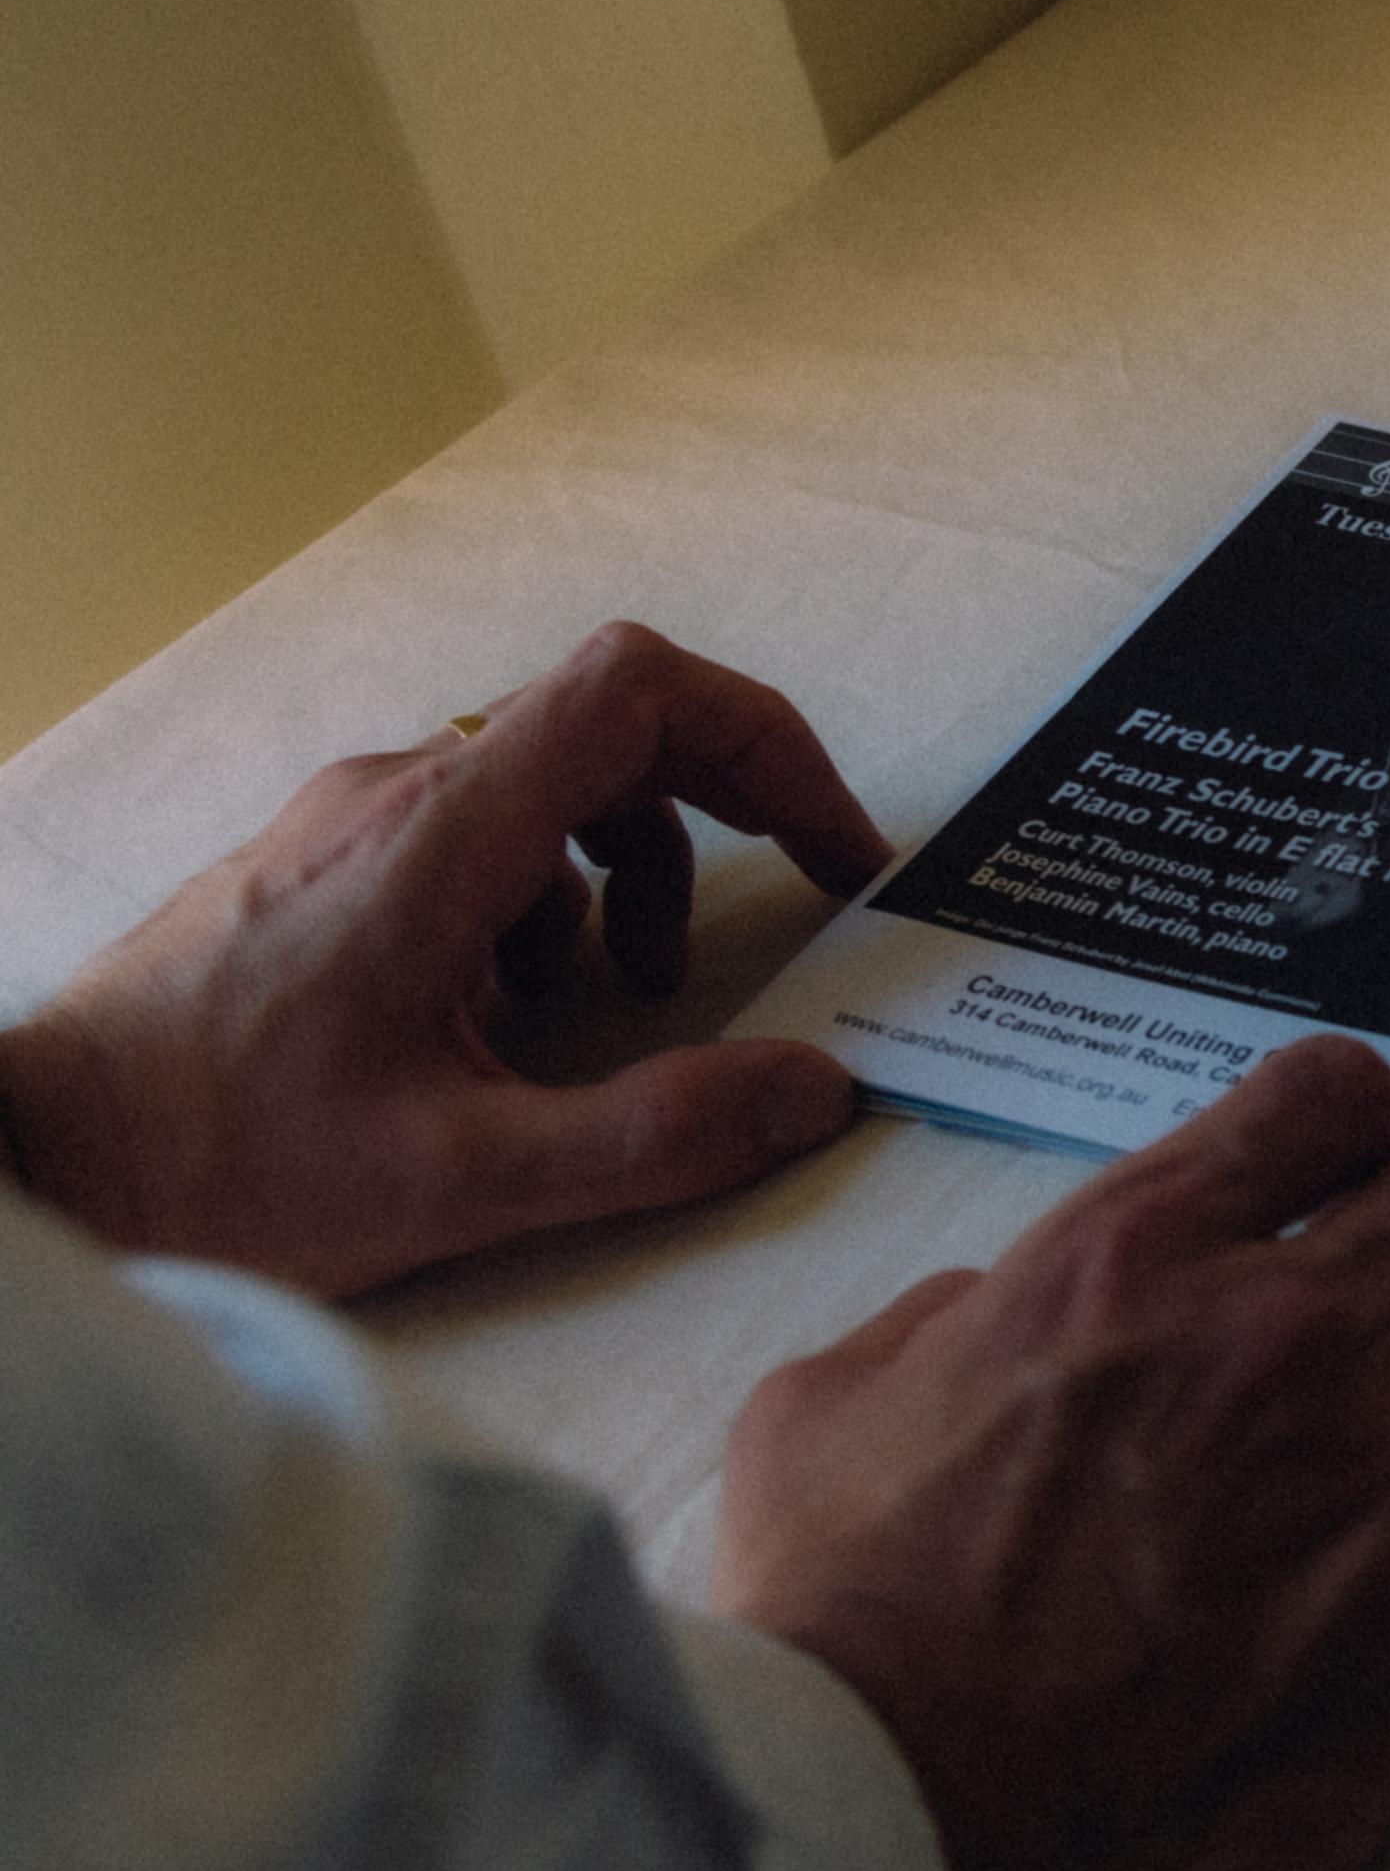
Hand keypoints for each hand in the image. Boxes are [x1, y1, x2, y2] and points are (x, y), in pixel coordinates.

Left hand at [0, 622, 891, 1296]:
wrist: (36, 1162)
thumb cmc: (219, 1162)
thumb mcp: (462, 1179)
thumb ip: (656, 1137)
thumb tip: (813, 1091)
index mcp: (445, 837)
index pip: (641, 691)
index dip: (767, 743)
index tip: (829, 844)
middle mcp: (397, 796)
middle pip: (610, 726)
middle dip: (727, 807)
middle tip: (798, 893)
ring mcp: (347, 826)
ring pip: (544, 789)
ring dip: (630, 873)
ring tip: (631, 1000)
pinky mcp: (315, 872)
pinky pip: (474, 839)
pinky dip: (544, 906)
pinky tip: (515, 1022)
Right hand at [711, 1036, 1389, 1870]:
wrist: (897, 1833)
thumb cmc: (841, 1642)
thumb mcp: (822, 1413)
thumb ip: (936, 1328)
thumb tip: (987, 1315)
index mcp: (1135, 1257)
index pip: (1329, 1093)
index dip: (1357, 1115)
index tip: (1359, 1154)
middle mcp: (1287, 1330)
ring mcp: (1388, 1466)